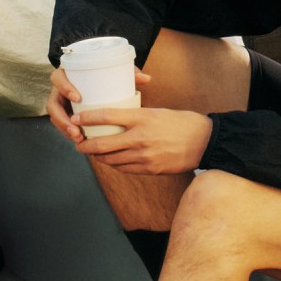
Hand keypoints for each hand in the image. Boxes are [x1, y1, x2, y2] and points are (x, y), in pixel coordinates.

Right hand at [46, 65, 152, 143]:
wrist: (98, 80)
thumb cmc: (106, 74)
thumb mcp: (115, 72)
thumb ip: (129, 73)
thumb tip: (147, 79)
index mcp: (68, 74)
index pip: (58, 78)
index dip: (64, 87)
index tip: (77, 97)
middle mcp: (61, 89)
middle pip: (53, 104)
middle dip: (62, 119)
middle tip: (76, 129)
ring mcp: (62, 103)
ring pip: (56, 118)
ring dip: (64, 129)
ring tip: (78, 138)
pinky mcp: (66, 114)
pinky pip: (63, 125)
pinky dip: (69, 133)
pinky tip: (79, 141)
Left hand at [73, 108, 212, 174]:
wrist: (204, 141)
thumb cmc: (181, 122)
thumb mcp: (156, 112)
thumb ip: (136, 116)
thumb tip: (116, 118)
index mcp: (141, 117)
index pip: (106, 116)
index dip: (87, 118)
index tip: (76, 119)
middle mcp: (139, 137)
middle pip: (102, 144)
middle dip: (85, 145)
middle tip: (78, 143)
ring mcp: (144, 156)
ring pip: (110, 160)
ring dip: (98, 157)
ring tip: (92, 152)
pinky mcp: (149, 169)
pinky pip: (124, 169)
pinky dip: (114, 164)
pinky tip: (110, 160)